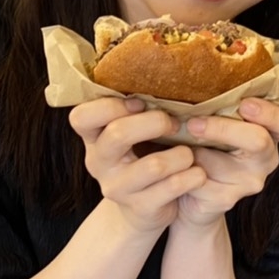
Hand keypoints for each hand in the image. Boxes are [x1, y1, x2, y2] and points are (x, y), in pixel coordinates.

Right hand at [69, 97, 206, 234]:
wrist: (145, 210)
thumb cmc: (143, 157)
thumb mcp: (131, 134)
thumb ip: (135, 110)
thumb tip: (164, 68)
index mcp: (93, 138)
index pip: (81, 116)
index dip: (111, 105)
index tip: (141, 102)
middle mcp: (98, 162)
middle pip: (118, 133)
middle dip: (154, 122)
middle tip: (175, 124)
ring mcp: (117, 188)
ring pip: (153, 165)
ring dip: (180, 155)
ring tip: (190, 154)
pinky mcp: (140, 208)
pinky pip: (171, 187)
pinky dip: (191, 176)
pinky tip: (198, 173)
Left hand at [175, 99, 278, 226]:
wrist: (186, 193)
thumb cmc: (203, 146)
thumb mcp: (216, 123)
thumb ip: (221, 106)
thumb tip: (200, 77)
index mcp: (270, 133)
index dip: (272, 113)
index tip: (246, 104)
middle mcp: (266, 159)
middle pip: (259, 140)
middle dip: (224, 128)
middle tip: (194, 123)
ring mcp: (249, 182)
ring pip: (220, 160)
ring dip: (193, 150)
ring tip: (179, 146)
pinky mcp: (226, 200)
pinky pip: (200, 178)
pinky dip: (183, 168)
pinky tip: (176, 166)